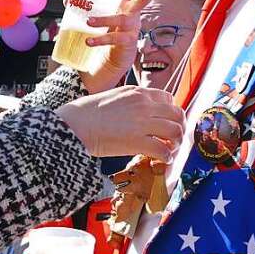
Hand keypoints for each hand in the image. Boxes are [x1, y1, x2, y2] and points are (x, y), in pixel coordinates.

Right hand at [56, 86, 183, 159]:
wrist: (75, 124)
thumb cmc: (86, 112)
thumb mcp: (112, 96)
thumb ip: (130, 101)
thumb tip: (139, 113)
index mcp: (137, 92)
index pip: (168, 99)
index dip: (170, 113)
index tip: (167, 122)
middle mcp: (144, 105)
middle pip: (177, 114)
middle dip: (179, 128)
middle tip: (174, 139)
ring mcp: (142, 122)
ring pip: (175, 131)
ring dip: (176, 143)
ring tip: (169, 150)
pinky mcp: (137, 141)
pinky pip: (163, 150)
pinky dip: (166, 157)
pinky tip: (162, 160)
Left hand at [79, 0, 172, 93]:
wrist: (113, 59)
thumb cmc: (109, 33)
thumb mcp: (100, 17)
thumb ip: (85, 7)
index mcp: (126, 4)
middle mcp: (132, 14)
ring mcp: (132, 28)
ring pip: (122, 20)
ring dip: (104, 20)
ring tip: (89, 22)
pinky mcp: (127, 42)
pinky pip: (114, 39)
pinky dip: (100, 39)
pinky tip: (88, 41)